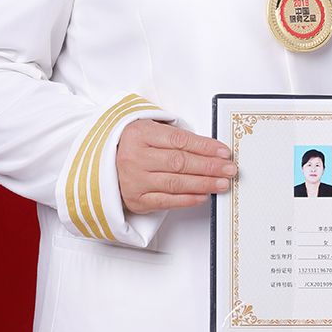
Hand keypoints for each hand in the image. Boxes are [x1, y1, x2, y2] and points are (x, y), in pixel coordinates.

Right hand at [117, 119, 237, 213]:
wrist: (103, 163)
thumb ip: (175, 138)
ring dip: (203, 184)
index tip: (223, 151)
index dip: (205, 147)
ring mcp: (135, 180)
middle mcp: (135, 157)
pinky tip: (203, 195)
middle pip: (180, 162)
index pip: (179, 140)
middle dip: (209, 166)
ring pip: (175, 183)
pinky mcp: (136, 200)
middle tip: (229, 169)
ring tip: (222, 183)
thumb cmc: (133, 145)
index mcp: (139, 134)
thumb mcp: (149, 130)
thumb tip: (211, 149)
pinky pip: (166, 201)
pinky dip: (187, 199)